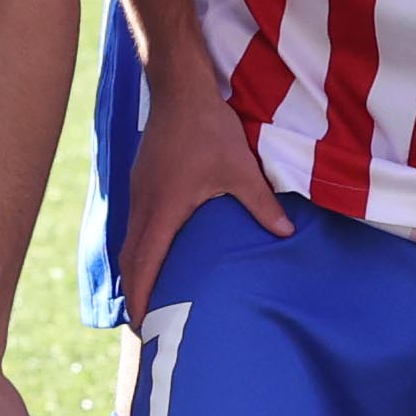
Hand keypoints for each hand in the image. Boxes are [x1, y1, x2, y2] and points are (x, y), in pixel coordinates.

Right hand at [113, 67, 291, 310]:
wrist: (179, 90)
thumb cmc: (208, 129)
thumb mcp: (240, 169)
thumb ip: (261, 204)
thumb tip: (286, 233)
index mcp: (162, 210)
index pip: (143, 265)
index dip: (141, 298)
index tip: (143, 326)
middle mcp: (143, 206)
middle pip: (129, 261)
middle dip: (135, 295)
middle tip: (146, 325)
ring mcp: (138, 193)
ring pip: (129, 243)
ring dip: (136, 272)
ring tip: (151, 297)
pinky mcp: (141, 182)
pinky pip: (135, 226)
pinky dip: (140, 249)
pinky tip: (156, 255)